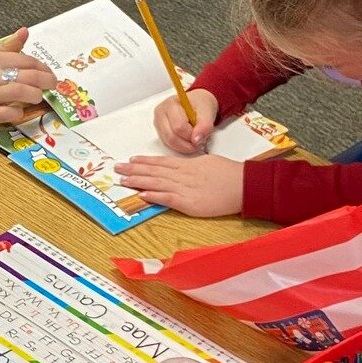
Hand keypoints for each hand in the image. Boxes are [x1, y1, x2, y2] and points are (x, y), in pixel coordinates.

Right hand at [0, 30, 57, 131]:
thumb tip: (25, 32)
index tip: (48, 73)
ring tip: (38, 97)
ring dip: (35, 95)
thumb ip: (7, 47)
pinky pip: (8, 112)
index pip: (25, 60)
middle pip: (27, 76)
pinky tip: (20, 110)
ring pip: (20, 92)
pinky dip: (18, 112)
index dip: (42, 67)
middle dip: (45, 81)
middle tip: (52, 85)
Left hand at [115, 153, 244, 217]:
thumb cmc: (231, 174)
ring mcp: (186, 188)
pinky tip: (141, 194)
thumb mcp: (210, 163)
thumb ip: (194, 166)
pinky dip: (154, 195)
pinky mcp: (190, 202)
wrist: (244, 185)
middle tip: (117, 168)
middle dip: (134, 170)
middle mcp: (184, 174)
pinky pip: (168, 198)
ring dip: (138, 181)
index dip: (145, 161)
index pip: (162, 162)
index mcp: (189, 165)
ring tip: (123, 180)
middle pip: (155, 171)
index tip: (132, 160)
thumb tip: (183, 167)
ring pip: (157, 182)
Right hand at [154, 88, 218, 154]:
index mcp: (170, 105)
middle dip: (187, 144)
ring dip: (184, 146)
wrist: (197, 103)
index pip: (179, 127)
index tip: (202, 135)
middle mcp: (161, 114)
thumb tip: (196, 140)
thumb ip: (205, 125)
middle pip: (171, 137)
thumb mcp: (207, 110)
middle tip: (199, 142)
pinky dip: (181, 146)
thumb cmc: (200, 104)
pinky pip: (169, 145)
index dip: (191, 135)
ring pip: (169, 143)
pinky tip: (187, 139)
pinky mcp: (160, 132)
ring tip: (194, 140)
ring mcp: (159, 124)